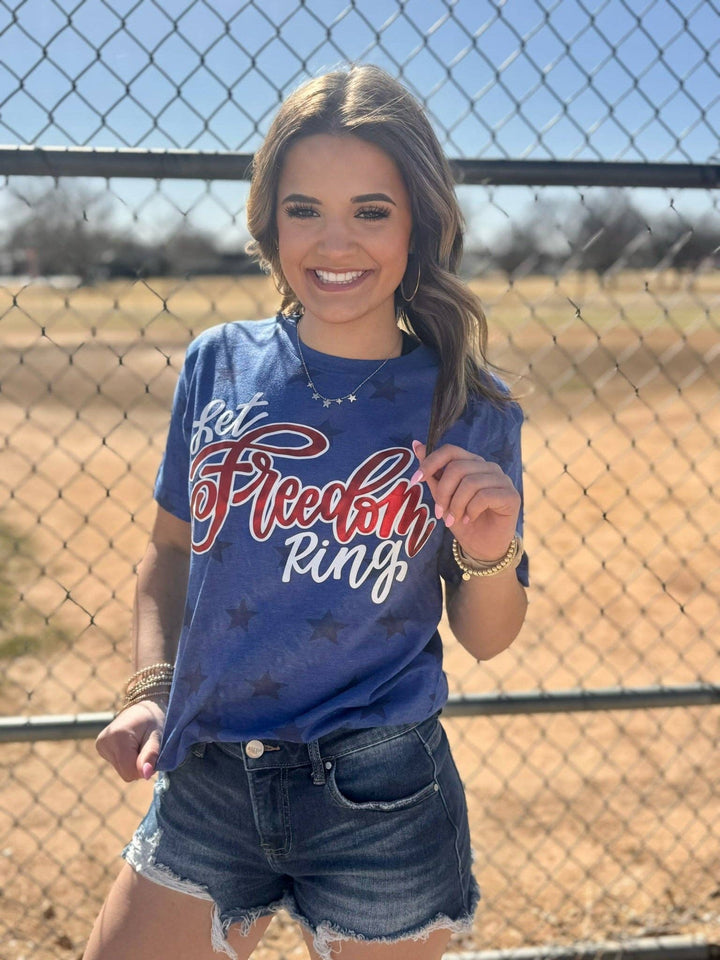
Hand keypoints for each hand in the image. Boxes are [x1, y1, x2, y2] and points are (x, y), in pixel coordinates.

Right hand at [95, 699, 166, 781]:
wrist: (144, 707)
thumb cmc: (154, 720)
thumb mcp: (157, 736)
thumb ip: (150, 756)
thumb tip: (145, 775)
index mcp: (118, 736)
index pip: (130, 771)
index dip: (144, 768)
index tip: (153, 754)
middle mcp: (104, 741)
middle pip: (125, 773)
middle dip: (139, 765)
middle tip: (147, 747)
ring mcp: (100, 744)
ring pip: (121, 770)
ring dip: (133, 762)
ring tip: (139, 743)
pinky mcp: (100, 747)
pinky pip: (117, 764)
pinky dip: (127, 759)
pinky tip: (131, 744)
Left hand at [412, 440, 519, 561]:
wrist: (482, 547)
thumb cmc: (463, 521)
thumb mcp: (443, 497)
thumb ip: (433, 474)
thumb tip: (416, 445)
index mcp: (472, 463)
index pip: (450, 451)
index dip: (430, 463)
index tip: (415, 480)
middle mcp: (488, 467)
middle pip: (457, 468)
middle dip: (443, 492)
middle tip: (439, 513)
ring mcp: (502, 480)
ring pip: (470, 483)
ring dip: (456, 505)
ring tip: (453, 519)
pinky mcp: (511, 495)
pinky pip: (484, 496)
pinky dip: (471, 510)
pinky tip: (469, 520)